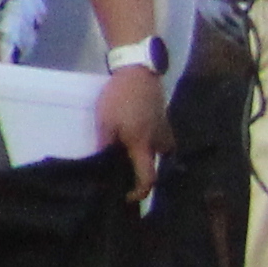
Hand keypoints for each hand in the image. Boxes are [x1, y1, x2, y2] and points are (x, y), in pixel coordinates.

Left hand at [95, 65, 167, 199]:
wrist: (138, 69)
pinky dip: (151, 143)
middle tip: (125, 171)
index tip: (127, 197)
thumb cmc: (120, 98)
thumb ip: (105, 146)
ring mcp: (165, 129)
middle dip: (142, 172)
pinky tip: (138, 135)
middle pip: (156, 166)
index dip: (139, 193)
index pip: (148, 178)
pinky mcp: (164, 118)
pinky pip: (161, 138)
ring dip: (148, 156)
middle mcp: (159, 141)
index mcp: (143, 145)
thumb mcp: (105, 123)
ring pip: (160, 152)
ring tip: (132, 154)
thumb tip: (102, 164)